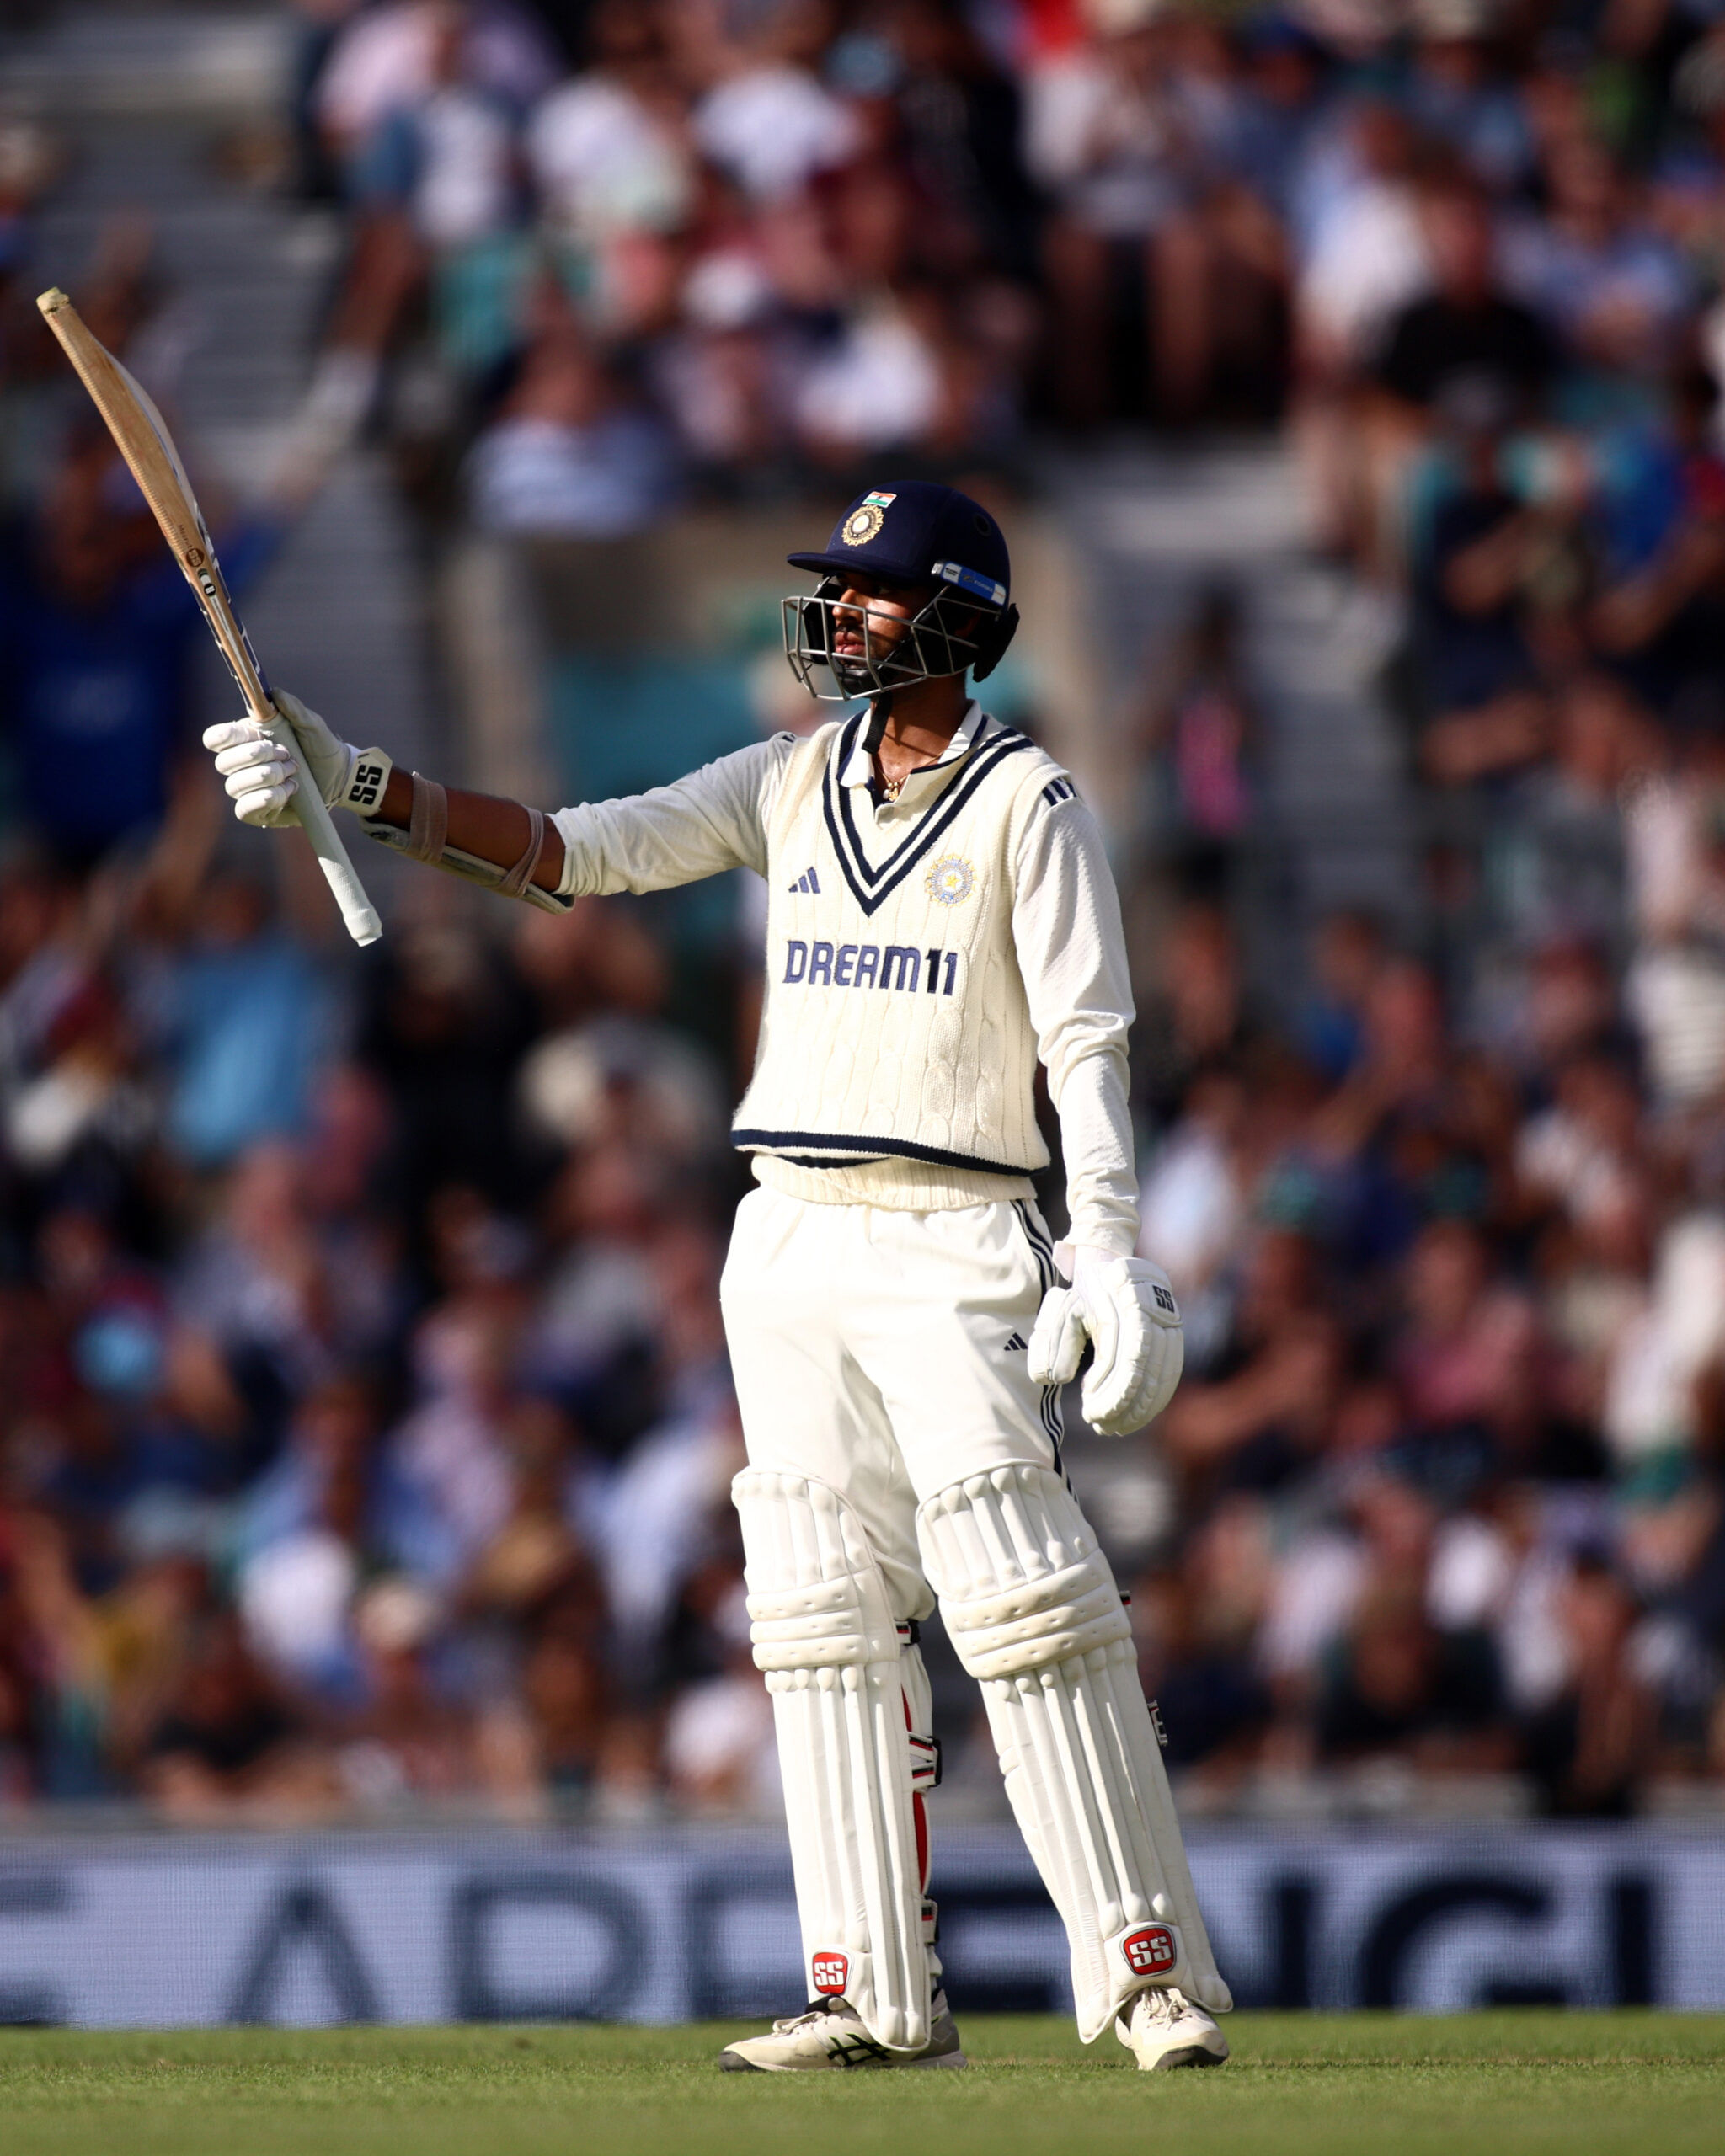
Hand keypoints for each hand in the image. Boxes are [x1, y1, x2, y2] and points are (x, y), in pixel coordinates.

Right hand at [203, 691, 386, 827]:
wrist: (339, 777)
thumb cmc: (320, 748)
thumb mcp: (312, 726)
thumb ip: (295, 709)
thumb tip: (276, 694)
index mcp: (245, 740)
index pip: (215, 738)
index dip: (226, 736)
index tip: (253, 733)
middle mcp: (240, 765)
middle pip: (223, 763)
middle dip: (257, 756)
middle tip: (286, 754)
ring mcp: (247, 790)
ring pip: (235, 785)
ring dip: (268, 776)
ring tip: (295, 772)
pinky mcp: (257, 812)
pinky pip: (244, 809)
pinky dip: (267, 798)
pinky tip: (289, 792)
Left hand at [1026, 1247, 1183, 1436]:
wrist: (1114, 1263)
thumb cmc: (1085, 1293)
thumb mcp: (1064, 1311)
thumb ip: (1056, 1343)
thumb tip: (1054, 1379)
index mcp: (1123, 1303)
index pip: (1124, 1358)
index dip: (1112, 1391)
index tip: (1092, 1413)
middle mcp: (1152, 1311)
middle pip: (1146, 1369)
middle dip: (1126, 1405)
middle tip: (1103, 1427)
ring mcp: (1168, 1320)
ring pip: (1163, 1373)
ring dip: (1143, 1407)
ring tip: (1117, 1426)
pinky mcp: (1175, 1332)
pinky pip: (1171, 1369)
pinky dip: (1157, 1396)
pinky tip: (1138, 1414)